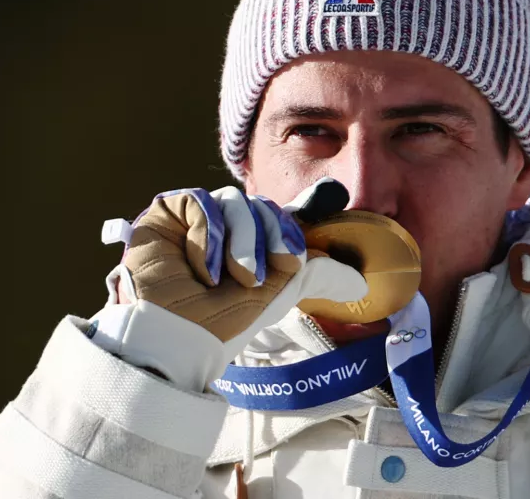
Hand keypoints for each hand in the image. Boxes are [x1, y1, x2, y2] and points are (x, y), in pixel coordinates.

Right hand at [93, 178, 367, 389]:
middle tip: (262, 275)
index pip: (284, 215)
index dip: (310, 205)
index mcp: (257, 245)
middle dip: (269, 238)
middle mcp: (229, 229)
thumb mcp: (281, 292)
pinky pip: (198, 201)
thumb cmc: (224, 323)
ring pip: (235, 202)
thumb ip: (318, 275)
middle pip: (263, 206)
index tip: (337, 194)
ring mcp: (198, 219)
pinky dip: (206, 233)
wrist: (181, 336)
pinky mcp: (167, 214)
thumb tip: (362, 283)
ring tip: (230, 278)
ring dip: (240, 242)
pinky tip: (201, 266)